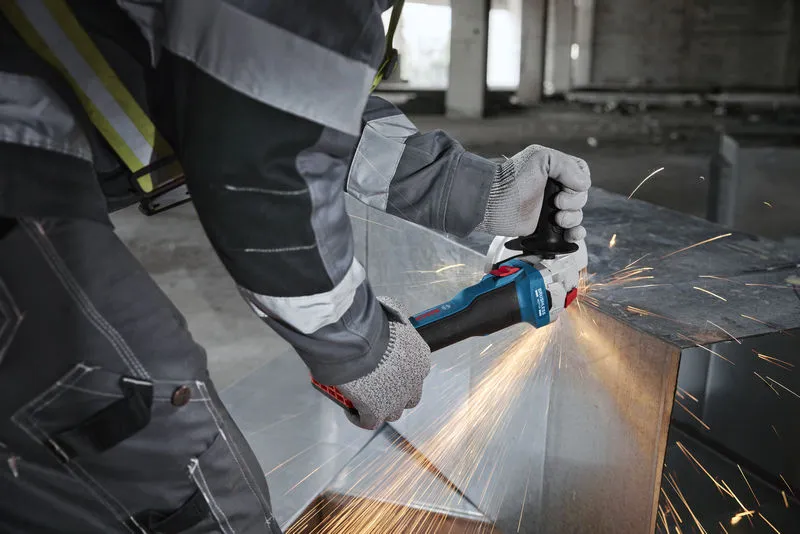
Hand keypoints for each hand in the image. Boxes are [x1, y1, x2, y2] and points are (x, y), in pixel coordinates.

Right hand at [335, 297, 430, 429]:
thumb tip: (391, 310)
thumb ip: (395, 315)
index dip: (401, 373)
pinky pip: (369, 422)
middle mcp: (414, 382)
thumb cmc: (372, 324)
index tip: (387, 369)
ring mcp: (396, 400)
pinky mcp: (376, 412)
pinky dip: (359, 418)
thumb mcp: (392, 312)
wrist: (357, 340)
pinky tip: (351, 410)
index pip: (416, 372)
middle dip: (395, 393)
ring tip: (363, 398)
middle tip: (377, 385)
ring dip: (379, 407)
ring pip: (392, 411)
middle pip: (408, 396)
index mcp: (420, 359)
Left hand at [477, 145, 590, 241]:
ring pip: (578, 214)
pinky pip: (570, 231)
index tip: (565, 187)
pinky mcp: (547, 227)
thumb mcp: (540, 158)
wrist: (493, 203)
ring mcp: (551, 209)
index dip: (579, 182)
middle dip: (574, 202)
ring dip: (573, 218)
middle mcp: (555, 189)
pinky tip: (571, 233)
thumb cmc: (512, 179)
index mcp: (556, 171)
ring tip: (557, 219)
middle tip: (556, 203)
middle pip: (581, 196)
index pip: (582, 174)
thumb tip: (584, 184)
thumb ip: (565, 165)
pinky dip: (576, 233)